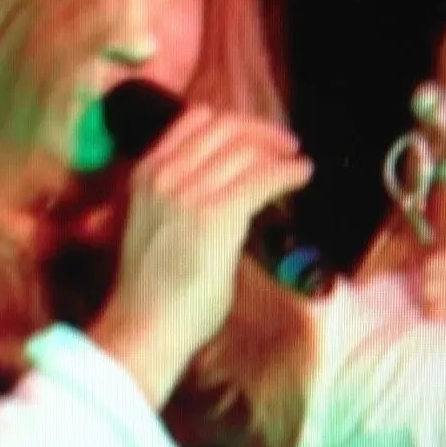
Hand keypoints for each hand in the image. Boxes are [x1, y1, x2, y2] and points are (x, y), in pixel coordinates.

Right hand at [91, 105, 313, 406]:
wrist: (144, 325)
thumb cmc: (149, 289)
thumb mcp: (150, 224)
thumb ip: (173, 198)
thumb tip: (216, 188)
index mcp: (145, 172)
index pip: (196, 121)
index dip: (234, 124)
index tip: (255, 137)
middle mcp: (165, 172)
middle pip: (226, 128)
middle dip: (261, 132)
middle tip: (284, 145)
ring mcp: (190, 191)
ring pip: (247, 150)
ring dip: (278, 152)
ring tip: (296, 162)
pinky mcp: (218, 213)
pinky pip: (263, 178)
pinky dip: (288, 172)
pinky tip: (301, 175)